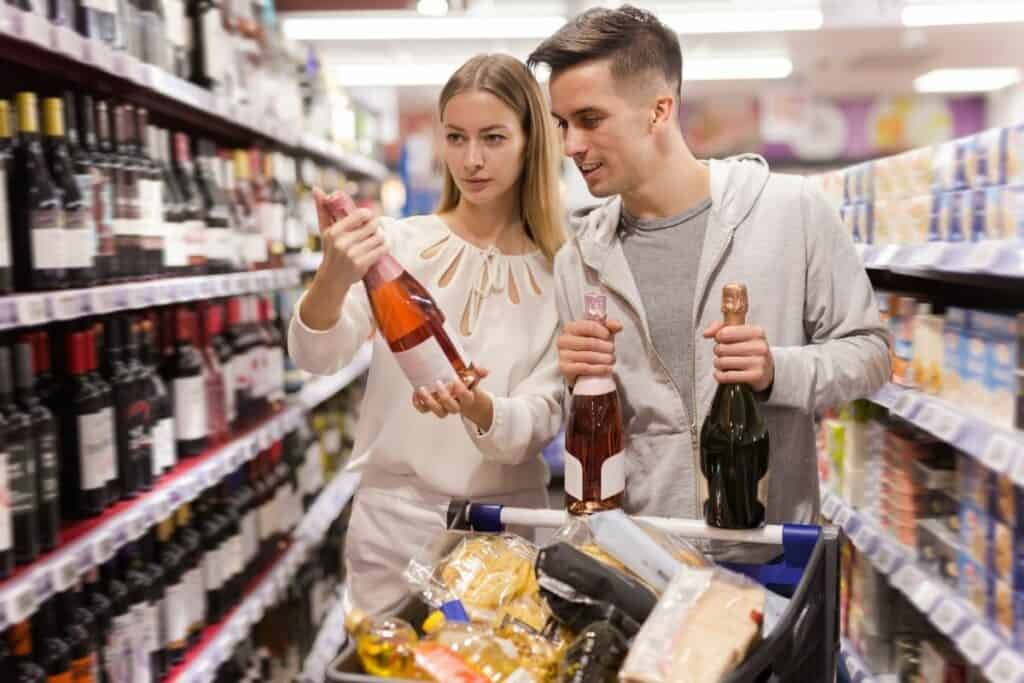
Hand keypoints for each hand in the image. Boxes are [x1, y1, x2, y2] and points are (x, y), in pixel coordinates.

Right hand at [300, 189, 387, 329]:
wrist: (332, 279)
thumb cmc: (330, 252)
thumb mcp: (324, 231)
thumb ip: (322, 210)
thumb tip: (316, 190)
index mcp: (334, 232)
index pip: (361, 215)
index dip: (369, 215)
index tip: (368, 219)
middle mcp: (342, 242)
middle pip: (373, 225)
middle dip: (377, 227)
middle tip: (375, 230)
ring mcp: (352, 254)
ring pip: (379, 237)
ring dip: (383, 237)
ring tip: (379, 238)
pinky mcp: (361, 264)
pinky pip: (382, 249)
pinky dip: (386, 246)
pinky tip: (383, 246)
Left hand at [411, 368, 493, 429]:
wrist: (461, 396)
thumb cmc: (464, 384)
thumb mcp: (472, 376)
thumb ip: (477, 372)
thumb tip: (485, 371)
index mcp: (467, 398)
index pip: (466, 398)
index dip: (461, 391)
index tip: (456, 379)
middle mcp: (456, 405)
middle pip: (452, 408)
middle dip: (445, 397)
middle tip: (439, 383)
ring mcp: (444, 407)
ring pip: (439, 412)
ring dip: (430, 402)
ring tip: (422, 390)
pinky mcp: (432, 407)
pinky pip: (424, 410)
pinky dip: (418, 404)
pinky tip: (415, 394)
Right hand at [557, 318, 622, 386]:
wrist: (579, 367)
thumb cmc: (589, 347)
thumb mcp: (599, 335)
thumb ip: (609, 327)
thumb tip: (618, 326)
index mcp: (570, 327)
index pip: (588, 326)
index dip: (601, 331)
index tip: (609, 336)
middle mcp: (564, 340)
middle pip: (589, 342)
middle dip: (605, 347)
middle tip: (612, 350)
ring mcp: (563, 355)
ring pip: (588, 356)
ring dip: (604, 359)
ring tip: (611, 360)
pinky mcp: (565, 368)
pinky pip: (584, 368)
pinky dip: (599, 369)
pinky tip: (607, 368)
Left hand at [703, 322, 773, 392]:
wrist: (766, 369)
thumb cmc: (749, 350)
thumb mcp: (739, 334)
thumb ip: (720, 328)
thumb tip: (706, 333)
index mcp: (756, 332)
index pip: (725, 332)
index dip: (718, 337)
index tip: (722, 340)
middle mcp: (760, 346)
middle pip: (722, 348)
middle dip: (718, 352)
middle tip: (723, 353)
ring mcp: (759, 362)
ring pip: (722, 362)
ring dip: (718, 364)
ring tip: (723, 363)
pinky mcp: (755, 376)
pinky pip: (727, 376)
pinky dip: (719, 375)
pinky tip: (721, 373)